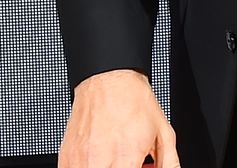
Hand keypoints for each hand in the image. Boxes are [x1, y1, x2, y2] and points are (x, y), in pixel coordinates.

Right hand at [59, 69, 178, 167]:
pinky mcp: (67, 155)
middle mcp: (100, 160)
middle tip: (125, 163)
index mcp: (126, 159)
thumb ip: (169, 163)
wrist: (109, 78)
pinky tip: (97, 160)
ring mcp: (80, 159)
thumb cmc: (133, 101)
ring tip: (112, 162)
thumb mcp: (164, 132)